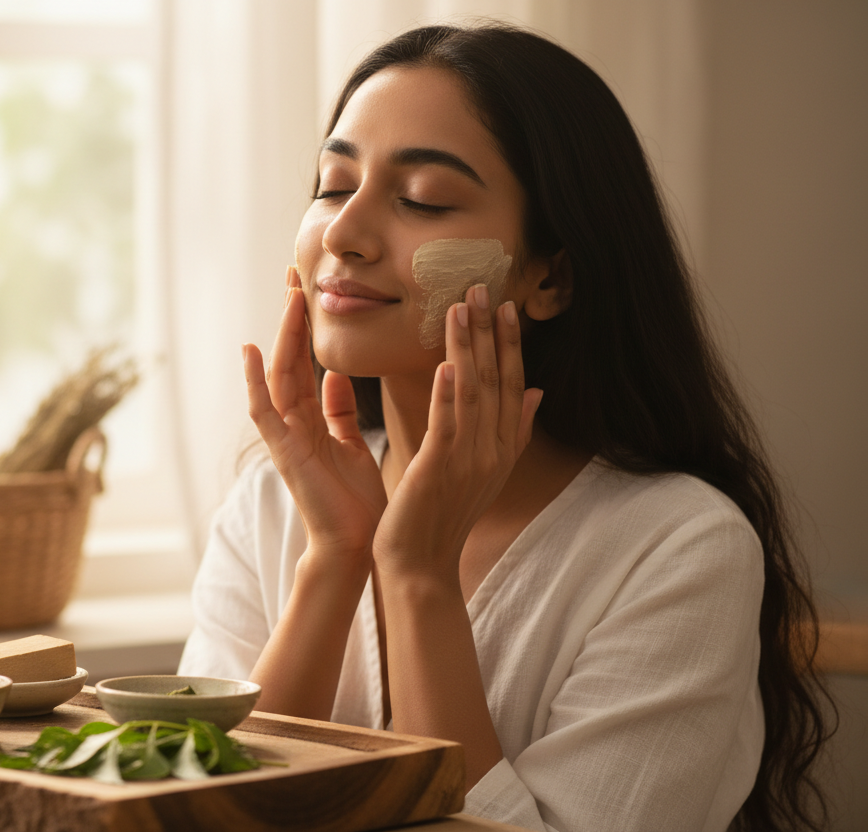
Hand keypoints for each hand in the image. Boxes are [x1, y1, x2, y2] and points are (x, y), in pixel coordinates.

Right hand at [243, 267, 387, 561]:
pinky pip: (264, 412)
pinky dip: (256, 381)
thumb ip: (339, 411)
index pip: (305, 363)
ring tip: (289, 296)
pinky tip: (252, 350)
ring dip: (284, 335)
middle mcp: (293, 424)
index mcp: (311, 421)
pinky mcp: (284, 454)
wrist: (356, 547)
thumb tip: (337, 377)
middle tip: (294, 274)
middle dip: (292, 318)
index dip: (306, 327)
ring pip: (279, 376)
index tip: (309, 289)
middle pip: (289, 360)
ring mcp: (285, 438)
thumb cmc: (357, 503)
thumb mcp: (351, 444)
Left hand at [373, 284, 542, 585]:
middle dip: (491, 333)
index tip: (507, 306)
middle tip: (483, 287)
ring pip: (472, 393)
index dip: (511, 345)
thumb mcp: (485, 470)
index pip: (513, 385)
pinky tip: (444, 364)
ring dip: (468, 349)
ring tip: (461, 309)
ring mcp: (469, 461)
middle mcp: (493, 451)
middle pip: (497, 381)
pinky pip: (446, 426)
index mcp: (502, 447)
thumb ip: (511, 429)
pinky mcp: (439, 470)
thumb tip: (538, 391)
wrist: (422, 566)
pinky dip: (446, 394)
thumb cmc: (444, 516)